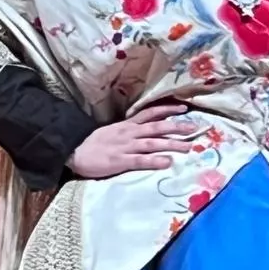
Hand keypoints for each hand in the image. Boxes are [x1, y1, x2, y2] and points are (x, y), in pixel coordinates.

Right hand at [68, 102, 192, 178]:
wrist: (72, 151)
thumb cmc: (94, 143)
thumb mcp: (114, 130)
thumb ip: (131, 128)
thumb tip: (149, 127)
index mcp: (127, 125)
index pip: (151, 113)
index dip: (168, 109)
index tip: (184, 107)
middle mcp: (129, 133)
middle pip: (158, 127)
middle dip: (178, 127)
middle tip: (196, 127)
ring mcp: (125, 147)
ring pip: (153, 143)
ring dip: (172, 144)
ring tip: (189, 146)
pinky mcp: (120, 161)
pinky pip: (140, 160)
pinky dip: (155, 160)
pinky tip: (168, 162)